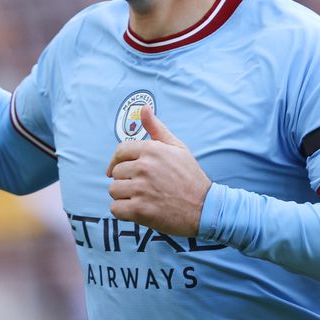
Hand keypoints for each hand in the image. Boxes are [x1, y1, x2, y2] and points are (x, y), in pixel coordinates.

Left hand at [105, 106, 211, 236]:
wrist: (205, 207)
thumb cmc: (190, 177)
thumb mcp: (177, 148)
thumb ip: (157, 129)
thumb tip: (144, 108)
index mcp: (152, 150)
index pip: (120, 151)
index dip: (117, 162)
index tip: (118, 170)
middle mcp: (144, 167)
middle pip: (116, 173)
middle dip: (125, 180)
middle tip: (143, 187)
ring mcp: (141, 189)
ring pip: (114, 190)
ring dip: (124, 196)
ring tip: (142, 198)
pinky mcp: (140, 210)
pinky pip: (115, 209)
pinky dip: (124, 212)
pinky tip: (139, 210)